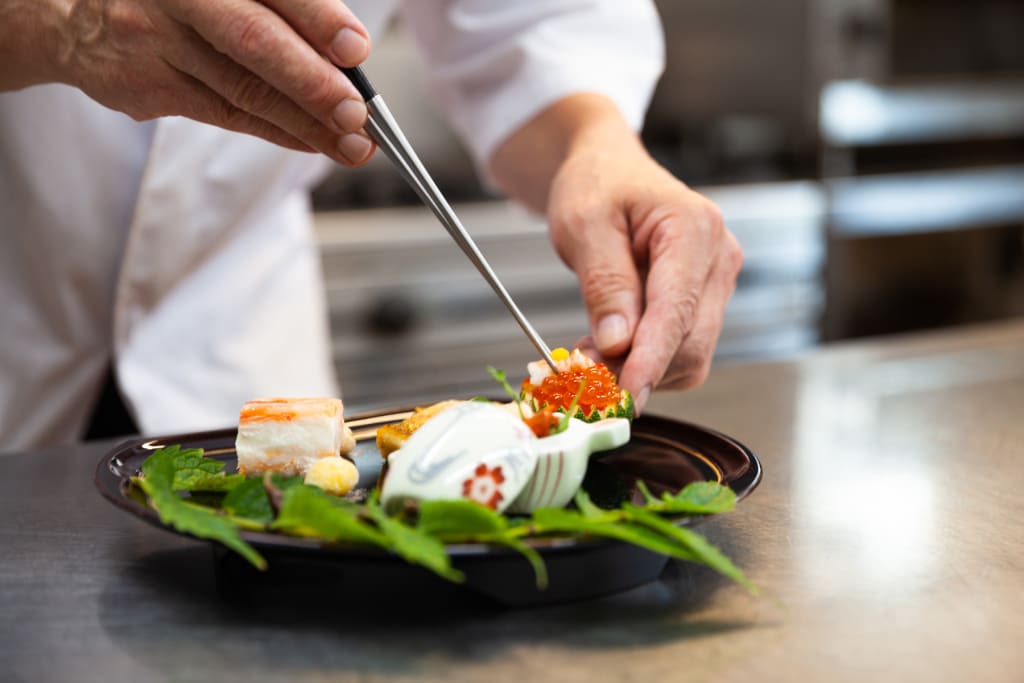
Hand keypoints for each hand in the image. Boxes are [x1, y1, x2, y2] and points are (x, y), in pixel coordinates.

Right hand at [11, 0, 375, 164]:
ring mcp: (158, 43)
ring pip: (244, 91)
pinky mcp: (149, 86)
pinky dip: (276, 131)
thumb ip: (271, 3)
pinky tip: (312, 142)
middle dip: (313, 83)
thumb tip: (342, 51)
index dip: (316, 19)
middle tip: (358, 114)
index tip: (355, 49)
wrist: (66, 9)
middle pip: (254, 42)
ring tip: (352, 143)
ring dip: (306, 123)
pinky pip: (225, 114)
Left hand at [546, 138, 741, 411]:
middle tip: (582, 369)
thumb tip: (618, 344)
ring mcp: (718, 283)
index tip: (628, 393)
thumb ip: (604, 283)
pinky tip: (613, 342)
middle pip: (691, 341)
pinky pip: (683, 351)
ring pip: (690, 355)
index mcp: (694, 228)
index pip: (678, 308)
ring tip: (591, 348)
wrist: (610, 172)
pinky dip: (647, 361)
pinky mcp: (706, 303)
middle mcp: (719, 257)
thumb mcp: (583, 225)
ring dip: (641, 367)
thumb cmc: (598, 186)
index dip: (652, 358)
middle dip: (639, 366)